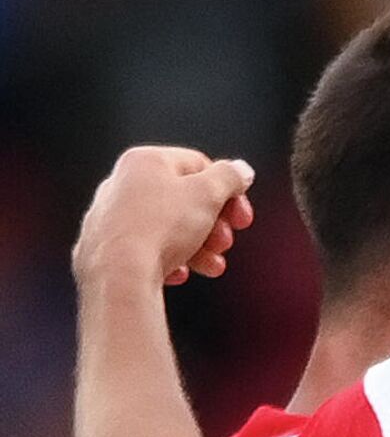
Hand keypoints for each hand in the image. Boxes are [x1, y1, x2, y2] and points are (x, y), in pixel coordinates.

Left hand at [73, 147, 255, 287]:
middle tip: (224, 242)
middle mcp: (120, 183)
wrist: (120, 275)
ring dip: (197, 245)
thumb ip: (230, 177)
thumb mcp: (210, 193)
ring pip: (166, 227)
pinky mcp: (102, 248)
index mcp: (144, 161)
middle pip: (183, 200)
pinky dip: (168, 259)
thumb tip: (239, 170)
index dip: (228, 192)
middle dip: (213, 225)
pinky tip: (181, 271)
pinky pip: (144, 249)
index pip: (199, 166)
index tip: (240, 216)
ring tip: (211, 264)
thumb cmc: (160, 228)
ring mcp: (108, 217)